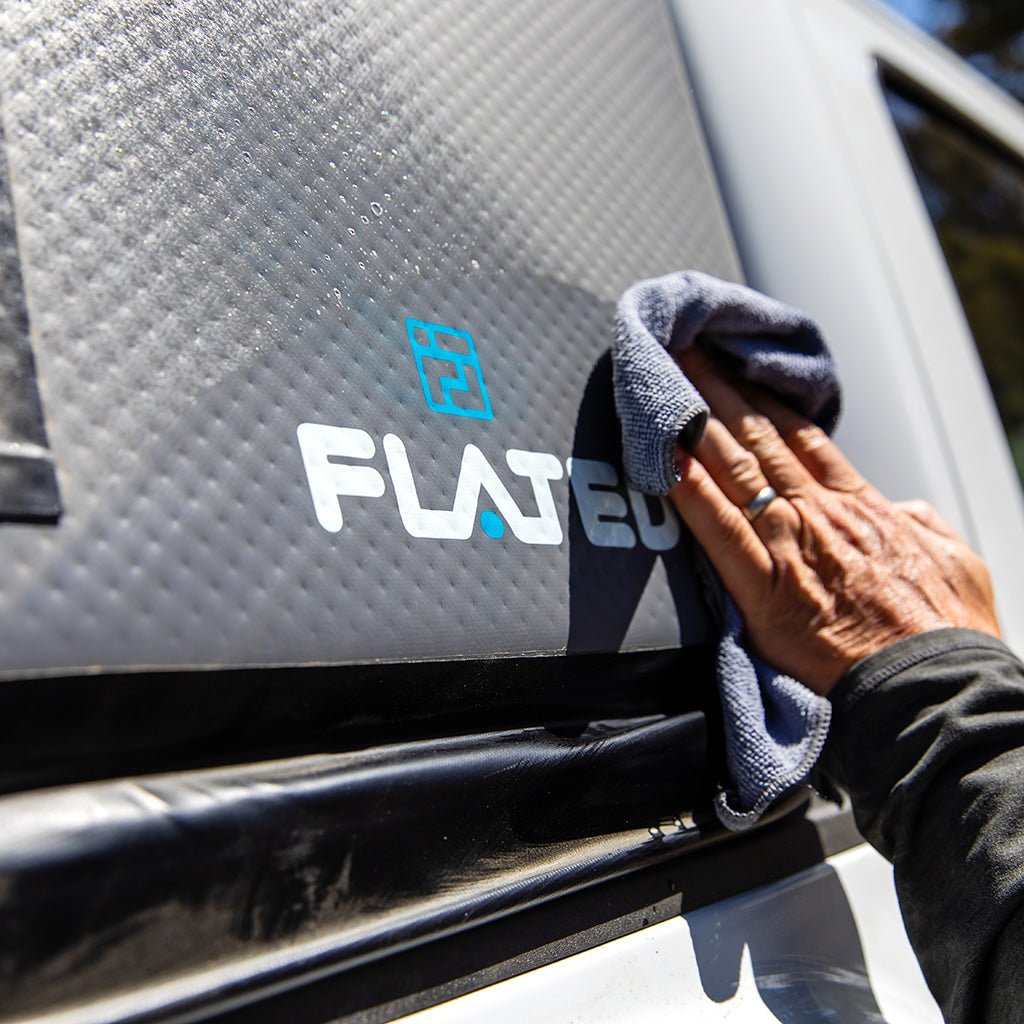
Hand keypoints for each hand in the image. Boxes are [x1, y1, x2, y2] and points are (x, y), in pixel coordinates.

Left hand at [669, 349, 1000, 695]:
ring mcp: (789, 548)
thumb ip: (923, 525)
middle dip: (721, 389)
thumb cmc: (947, 634)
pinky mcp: (764, 591)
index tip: (740, 368)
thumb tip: (904, 506)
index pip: (803, 438)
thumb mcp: (956, 562)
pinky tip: (661, 458)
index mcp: (860, 508)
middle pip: (760, 437)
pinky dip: (688, 491)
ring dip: (697, 418)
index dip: (766, 399)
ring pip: (735, 468)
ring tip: (667, 377)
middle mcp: (819, 515)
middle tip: (688, 348)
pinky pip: (717, 531)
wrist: (935, 689)